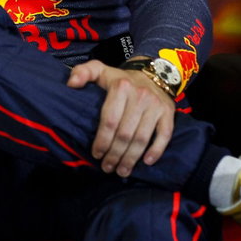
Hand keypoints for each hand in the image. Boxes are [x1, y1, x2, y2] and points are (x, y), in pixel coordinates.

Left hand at [66, 60, 174, 176]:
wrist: (154, 74)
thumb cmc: (121, 79)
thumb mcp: (100, 70)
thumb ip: (83, 72)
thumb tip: (71, 84)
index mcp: (121, 87)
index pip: (109, 120)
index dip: (102, 141)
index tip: (96, 154)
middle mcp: (140, 96)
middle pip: (125, 134)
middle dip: (114, 154)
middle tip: (107, 167)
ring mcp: (156, 106)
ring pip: (142, 138)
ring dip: (131, 158)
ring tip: (122, 171)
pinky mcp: (168, 113)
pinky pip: (164, 135)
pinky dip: (156, 150)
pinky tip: (146, 162)